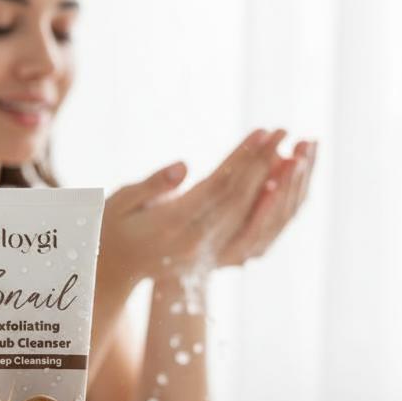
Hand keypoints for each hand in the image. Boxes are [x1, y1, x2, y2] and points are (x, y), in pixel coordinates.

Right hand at [97, 129, 316, 290]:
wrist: (111, 270)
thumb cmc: (110, 227)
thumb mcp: (120, 202)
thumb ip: (151, 185)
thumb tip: (183, 166)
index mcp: (172, 224)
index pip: (218, 186)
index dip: (244, 157)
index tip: (264, 130)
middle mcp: (195, 241)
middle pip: (239, 199)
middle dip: (264, 163)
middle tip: (284, 132)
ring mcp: (205, 252)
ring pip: (248, 215)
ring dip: (273, 185)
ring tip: (291, 154)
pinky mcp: (212, 255)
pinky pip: (246, 230)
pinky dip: (265, 208)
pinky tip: (277, 184)